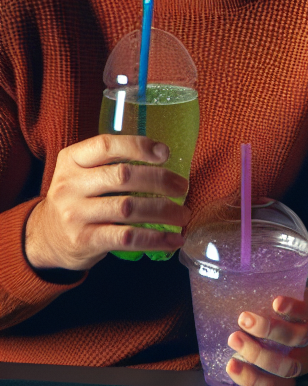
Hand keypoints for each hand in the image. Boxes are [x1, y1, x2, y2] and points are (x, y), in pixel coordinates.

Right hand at [25, 134, 190, 271]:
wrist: (47, 236)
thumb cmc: (79, 198)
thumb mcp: (83, 173)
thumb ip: (113, 162)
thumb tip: (165, 158)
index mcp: (71, 160)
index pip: (106, 145)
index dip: (139, 146)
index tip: (165, 154)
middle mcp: (69, 185)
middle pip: (123, 176)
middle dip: (160, 180)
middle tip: (182, 188)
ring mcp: (75, 214)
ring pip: (129, 208)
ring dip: (164, 211)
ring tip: (183, 214)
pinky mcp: (84, 240)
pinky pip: (127, 237)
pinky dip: (156, 239)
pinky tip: (173, 240)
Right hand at [226, 288, 307, 385]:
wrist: (301, 306)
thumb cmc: (273, 331)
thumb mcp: (261, 347)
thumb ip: (246, 352)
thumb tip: (217, 354)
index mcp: (289, 371)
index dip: (251, 379)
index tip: (230, 365)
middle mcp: (305, 357)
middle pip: (286, 366)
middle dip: (257, 354)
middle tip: (234, 338)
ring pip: (296, 339)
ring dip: (268, 330)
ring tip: (245, 319)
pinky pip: (307, 312)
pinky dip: (291, 308)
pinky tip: (276, 303)